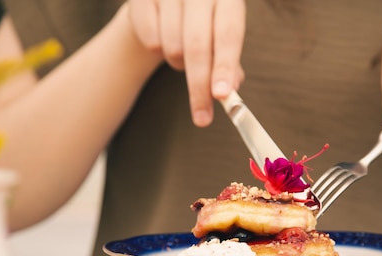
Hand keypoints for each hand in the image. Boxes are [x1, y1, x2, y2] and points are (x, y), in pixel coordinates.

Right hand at [127, 0, 245, 126]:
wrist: (163, 5)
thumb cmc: (201, 26)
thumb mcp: (221, 40)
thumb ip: (229, 64)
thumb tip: (231, 90)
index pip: (229, 34)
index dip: (225, 66)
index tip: (222, 95)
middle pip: (198, 45)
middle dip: (200, 86)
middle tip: (202, 118)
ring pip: (173, 46)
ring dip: (178, 64)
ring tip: (182, 56)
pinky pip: (150, 39)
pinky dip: (158, 49)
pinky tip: (163, 39)